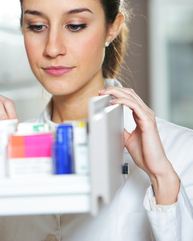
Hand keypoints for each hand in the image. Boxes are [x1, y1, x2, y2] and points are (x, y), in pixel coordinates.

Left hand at [99, 87, 179, 204]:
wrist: (154, 165)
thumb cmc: (144, 153)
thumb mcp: (127, 138)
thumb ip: (121, 128)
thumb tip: (110, 123)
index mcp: (141, 116)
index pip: (129, 97)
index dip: (116, 93)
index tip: (103, 93)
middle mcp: (145, 113)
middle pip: (129, 94)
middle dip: (114, 90)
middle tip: (101, 91)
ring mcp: (148, 116)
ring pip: (131, 97)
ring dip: (116, 92)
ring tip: (105, 92)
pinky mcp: (148, 122)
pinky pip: (135, 106)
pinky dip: (123, 101)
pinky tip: (113, 101)